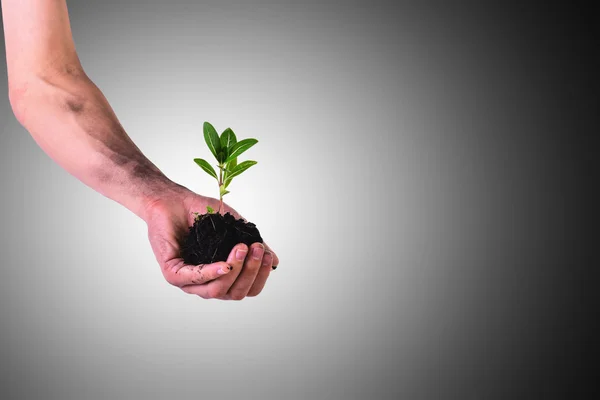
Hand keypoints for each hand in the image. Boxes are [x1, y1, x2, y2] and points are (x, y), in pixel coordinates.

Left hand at [143, 186, 279, 299]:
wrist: (175, 200)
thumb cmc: (203, 214)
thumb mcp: (235, 229)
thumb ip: (253, 245)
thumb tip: (274, 261)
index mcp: (223, 277)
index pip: (247, 289)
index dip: (260, 276)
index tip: (267, 255)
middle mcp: (207, 283)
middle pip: (235, 293)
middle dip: (250, 273)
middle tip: (256, 250)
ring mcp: (188, 281)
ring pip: (216, 291)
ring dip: (234, 271)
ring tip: (241, 250)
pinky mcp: (172, 273)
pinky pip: (194, 279)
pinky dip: (211, 273)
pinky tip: (224, 264)